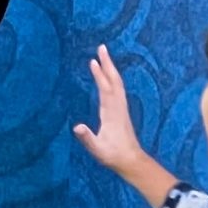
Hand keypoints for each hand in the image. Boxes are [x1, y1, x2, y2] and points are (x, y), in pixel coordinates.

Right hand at [74, 45, 147, 175]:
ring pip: (117, 83)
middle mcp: (118, 107)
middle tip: (102, 47)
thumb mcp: (97, 149)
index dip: (99, 76)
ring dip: (111, 68)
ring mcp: (121, 108)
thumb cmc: (113, 155)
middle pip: (114, 81)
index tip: (93, 61)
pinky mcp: (121, 111)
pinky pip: (117, 89)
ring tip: (103, 56)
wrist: (130, 160)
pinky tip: (109, 76)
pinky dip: (113, 78)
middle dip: (108, 64)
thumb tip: (77, 127)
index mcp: (111, 113)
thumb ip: (87, 138)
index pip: (105, 90)